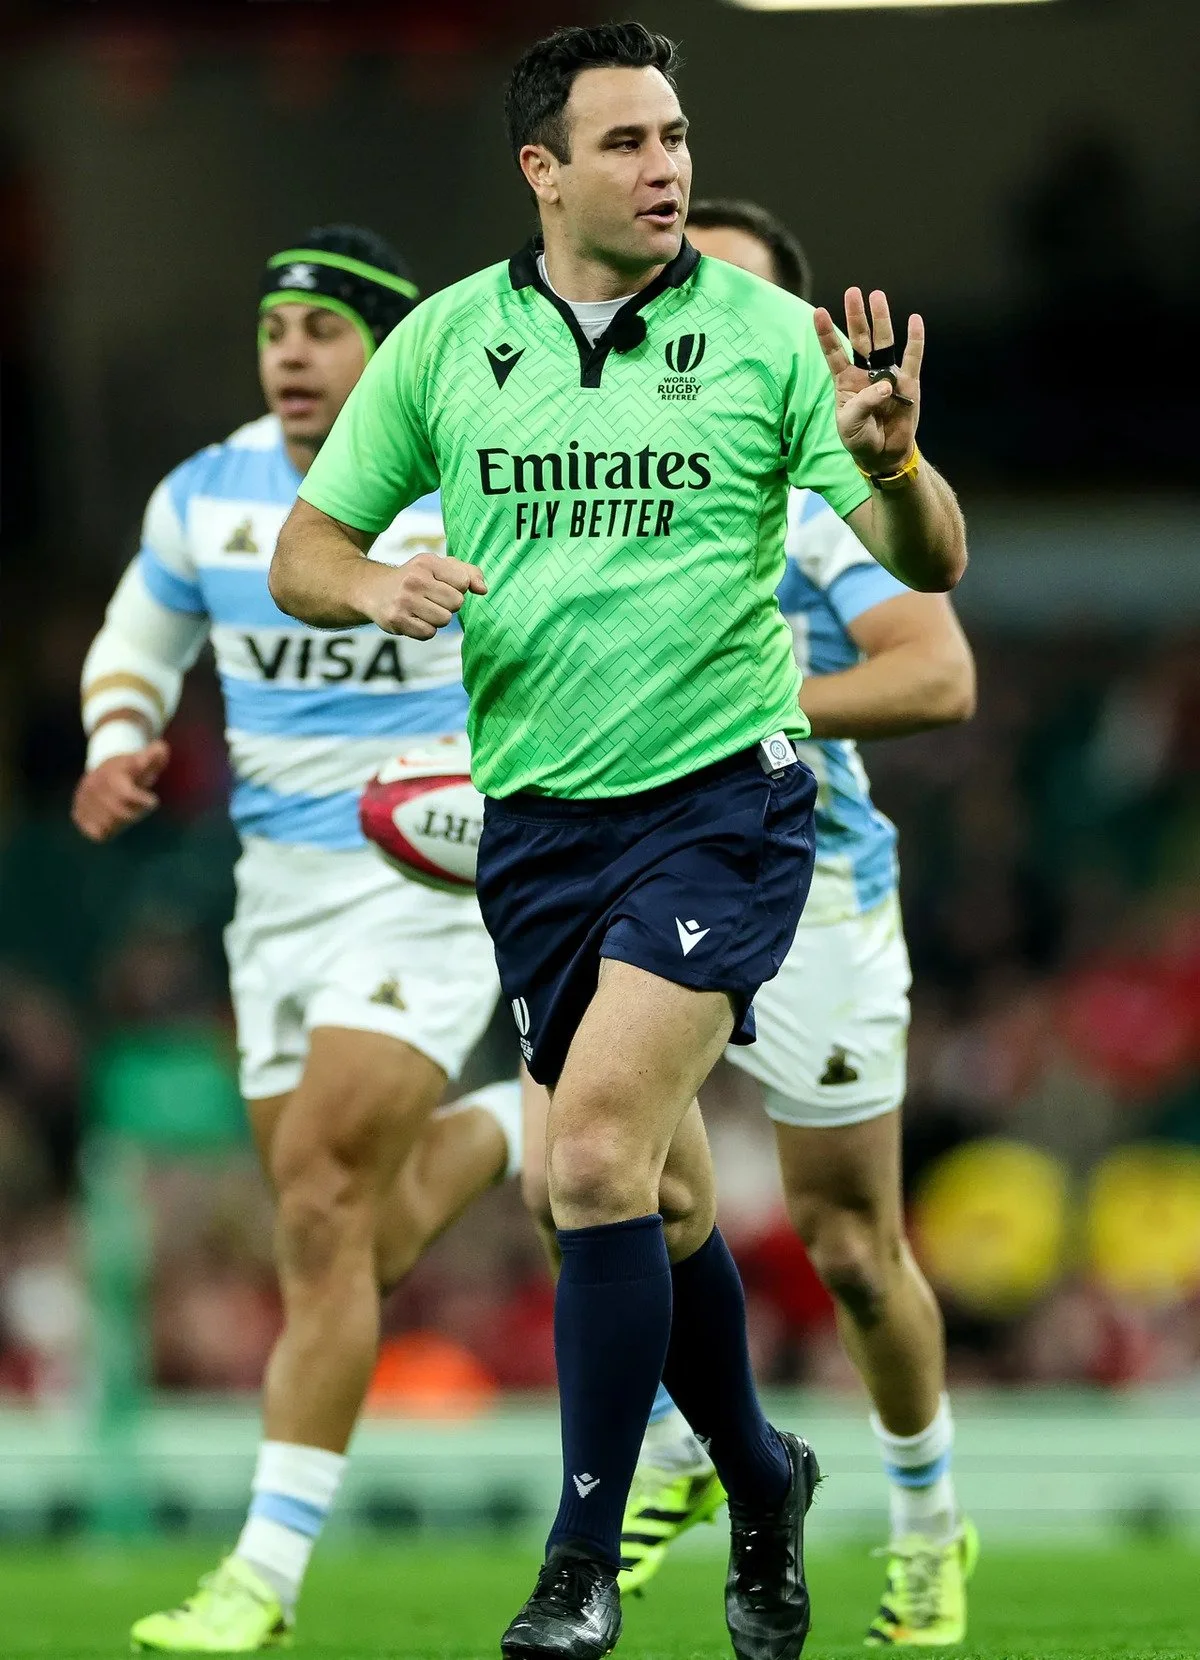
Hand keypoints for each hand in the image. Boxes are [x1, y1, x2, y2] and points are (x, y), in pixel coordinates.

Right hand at [72, 739, 169, 841]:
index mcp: (110, 775)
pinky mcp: (78, 814)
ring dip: (123, 823)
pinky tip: (114, 821)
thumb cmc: (129, 768)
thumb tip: (162, 749)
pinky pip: (96, 833)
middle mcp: (93, 788)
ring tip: (128, 812)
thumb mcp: (142, 759)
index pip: (127, 795)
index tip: (153, 801)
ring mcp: (83, 801)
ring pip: (108, 825)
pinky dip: (108, 831)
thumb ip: (154, 755)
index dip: (145, 802)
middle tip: (142, 809)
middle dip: (136, 814)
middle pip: (119, 813)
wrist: (102, 770)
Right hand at [355, 553, 486, 639]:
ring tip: (422, 609)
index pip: (463, 582)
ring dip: (437, 619)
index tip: (442, 585)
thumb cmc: (415, 578)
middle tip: (431, 599)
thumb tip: (483, 590)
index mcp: (427, 562)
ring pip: (444, 620)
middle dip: (448, 605)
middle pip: (456, 603)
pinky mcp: (396, 620)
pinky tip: (413, 619)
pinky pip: (429, 633)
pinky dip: (425, 630)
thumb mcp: (438, 567)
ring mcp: (404, 600)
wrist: (373, 590)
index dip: (457, 588)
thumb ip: (467, 572)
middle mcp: (414, 579)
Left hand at [814, 288, 921, 475]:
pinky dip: (915, 339)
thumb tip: (886, 384)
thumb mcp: (851, 424)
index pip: (833, 352)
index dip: (826, 333)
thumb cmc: (860, 439)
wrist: (883, 455)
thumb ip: (864, 402)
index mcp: (845, 381)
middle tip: (853, 292)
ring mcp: (887, 375)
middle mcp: (865, 372)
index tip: (818, 312)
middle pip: (860, 339)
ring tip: (877, 296)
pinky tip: (915, 320)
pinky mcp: (908, 383)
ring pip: (883, 342)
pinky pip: (912, 358)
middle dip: (855, 316)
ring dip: (880, 319)